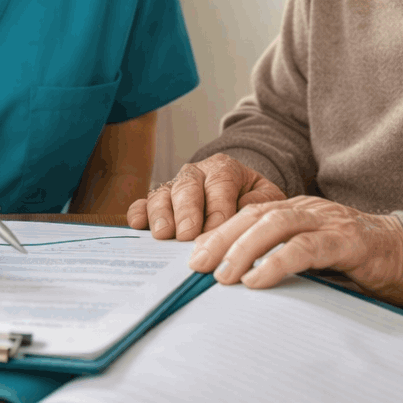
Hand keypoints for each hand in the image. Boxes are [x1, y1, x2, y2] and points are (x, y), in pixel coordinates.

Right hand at [128, 153, 286, 239]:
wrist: (238, 194)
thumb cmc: (251, 199)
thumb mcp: (265, 198)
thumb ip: (258, 204)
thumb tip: (242, 217)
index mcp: (224, 168)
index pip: (220, 183)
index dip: (217, 206)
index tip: (217, 229)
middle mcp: (195, 173)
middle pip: (187, 187)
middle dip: (187, 212)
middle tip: (186, 235)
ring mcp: (174, 187)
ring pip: (162, 194)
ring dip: (161, 214)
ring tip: (162, 234)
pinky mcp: (158, 202)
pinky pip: (143, 203)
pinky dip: (138, 212)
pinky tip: (137, 224)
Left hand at [185, 196, 402, 306]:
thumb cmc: (355, 263)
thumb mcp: (312, 259)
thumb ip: (281, 263)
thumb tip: (237, 286)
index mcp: (295, 211)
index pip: (247, 214)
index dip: (218, 232)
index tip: (192, 256)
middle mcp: (308, 210)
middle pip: (254, 214)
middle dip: (221, 239)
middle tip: (197, 266)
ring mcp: (328, 222)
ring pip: (276, 224)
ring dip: (244, 249)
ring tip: (223, 276)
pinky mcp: (349, 242)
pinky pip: (307, 248)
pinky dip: (278, 262)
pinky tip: (258, 279)